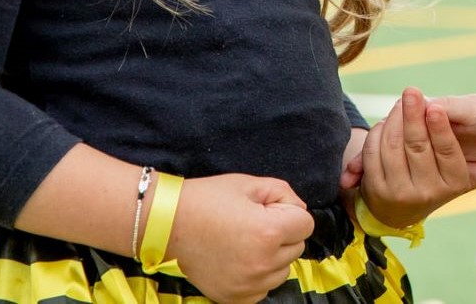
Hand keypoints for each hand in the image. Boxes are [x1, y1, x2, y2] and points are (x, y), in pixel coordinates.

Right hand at [165, 173, 314, 303]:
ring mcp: (248, 285)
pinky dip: (258, 275)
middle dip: (283, 233)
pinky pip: (264, 288)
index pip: (306, 224)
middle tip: (254, 222)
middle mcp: (262, 263)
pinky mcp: (234, 298)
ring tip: (246, 241)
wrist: (169, 224)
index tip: (268, 209)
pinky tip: (240, 259)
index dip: (290, 212)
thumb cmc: (209, 199)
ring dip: (273, 256)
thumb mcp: (250, 184)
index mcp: (268, 232)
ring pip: (283, 270)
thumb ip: (285, 194)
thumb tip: (300, 211)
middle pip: (297, 248)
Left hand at [357, 87, 475, 227]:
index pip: (447, 152)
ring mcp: (399, 192)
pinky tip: (386, 120)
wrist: (401, 211)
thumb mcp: (470, 176)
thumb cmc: (443, 180)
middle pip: (416, 146)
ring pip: (393, 146)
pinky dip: (377, 134)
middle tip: (412, 90)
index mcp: (452, 184)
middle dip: (412, 115)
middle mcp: (426, 192)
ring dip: (394, 120)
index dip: (440, 129)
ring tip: (401, 102)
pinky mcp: (375, 189)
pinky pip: (373, 154)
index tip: (436, 105)